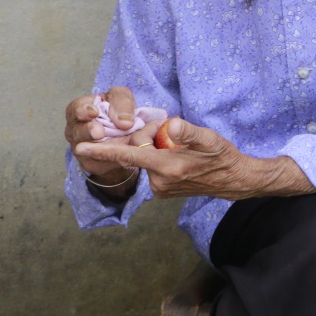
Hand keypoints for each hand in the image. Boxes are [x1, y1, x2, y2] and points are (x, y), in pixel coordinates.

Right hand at [64, 87, 150, 190]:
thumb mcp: (122, 98)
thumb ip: (122, 104)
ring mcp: (81, 148)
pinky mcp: (92, 163)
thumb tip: (125, 122)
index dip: (83, 110)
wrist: (126, 131)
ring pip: (86, 151)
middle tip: (99, 132)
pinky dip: (110, 159)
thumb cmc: (118, 108)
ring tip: (109, 146)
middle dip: (88, 131)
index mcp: (80, 109)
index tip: (94, 112)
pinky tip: (120, 156)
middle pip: (78, 132)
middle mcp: (76, 130)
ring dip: (99, 149)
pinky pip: (99, 163)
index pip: (76, 108)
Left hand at [73, 118, 312, 199]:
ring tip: (180, 145)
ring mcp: (160, 188)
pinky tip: (177, 155)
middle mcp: (159, 181)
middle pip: (138, 151)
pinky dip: (158, 157)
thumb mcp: (210, 139)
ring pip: (144, 159)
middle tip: (173, 131)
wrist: (234, 180)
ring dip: (154, 147)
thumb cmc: (223, 157)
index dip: (104, 150)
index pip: (129, 155)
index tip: (80, 148)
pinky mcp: (162, 191)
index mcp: (167, 167)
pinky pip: (151, 167)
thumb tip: (171, 125)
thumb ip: (189, 132)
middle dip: (148, 137)